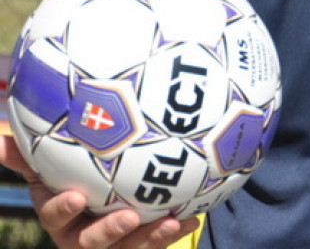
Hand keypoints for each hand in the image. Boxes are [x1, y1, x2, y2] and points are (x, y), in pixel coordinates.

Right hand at [0, 136, 199, 248]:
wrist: (105, 208)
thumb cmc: (73, 183)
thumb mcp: (50, 171)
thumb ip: (30, 157)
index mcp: (61, 217)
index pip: (55, 216)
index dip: (63, 209)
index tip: (76, 196)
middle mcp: (84, 236)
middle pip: (92, 242)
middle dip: (108, 232)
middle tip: (128, 217)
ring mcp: (113, 245)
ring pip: (129, 247)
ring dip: (150, 237)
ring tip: (170, 221)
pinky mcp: (139, 246)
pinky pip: (158, 243)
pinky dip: (174, 230)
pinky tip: (193, 215)